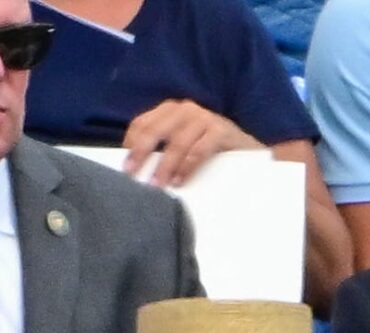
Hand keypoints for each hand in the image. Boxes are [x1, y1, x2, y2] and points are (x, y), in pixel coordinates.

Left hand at [121, 98, 260, 186]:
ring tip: (157, 185)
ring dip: (165, 166)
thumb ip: (161, 147)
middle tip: (131, 175)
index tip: (123, 165)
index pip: (142, 123)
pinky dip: (187, 166)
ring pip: (177, 142)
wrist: (246, 146)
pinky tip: (180, 181)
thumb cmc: (208, 147)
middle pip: (155, 130)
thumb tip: (135, 166)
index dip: (131, 144)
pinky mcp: (220, 130)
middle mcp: (185, 109)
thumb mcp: (182, 142)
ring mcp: (203, 118)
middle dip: (141, 153)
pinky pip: (199, 150)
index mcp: (170, 111)